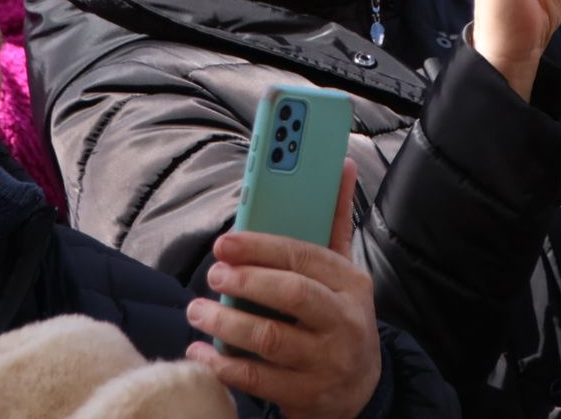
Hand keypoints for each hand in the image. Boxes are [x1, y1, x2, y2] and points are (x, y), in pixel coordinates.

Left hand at [186, 160, 379, 418]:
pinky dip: (224, 366)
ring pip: (271, 339)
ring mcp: (325, 361)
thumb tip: (341, 165)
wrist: (362, 388)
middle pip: (292, 295)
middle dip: (247, 281)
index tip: (225, 242)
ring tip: (198, 310)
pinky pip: (259, 380)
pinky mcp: (306, 395)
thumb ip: (336, 220)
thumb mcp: (345, 270)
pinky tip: (201, 353)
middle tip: (213, 273)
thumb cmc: (341, 316)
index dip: (261, 247)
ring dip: (227, 324)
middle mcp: (342, 321)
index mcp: (350, 283)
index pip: (305, 258)